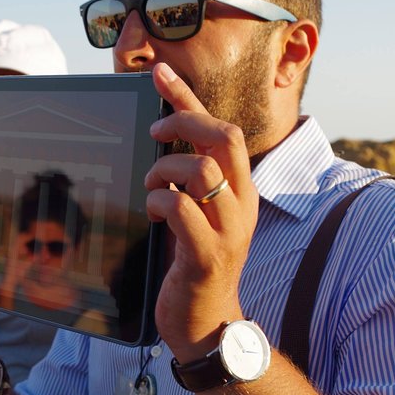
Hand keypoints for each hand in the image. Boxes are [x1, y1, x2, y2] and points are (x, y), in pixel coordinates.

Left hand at [145, 63, 258, 363]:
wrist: (207, 321)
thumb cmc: (194, 260)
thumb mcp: (196, 212)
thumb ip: (186, 179)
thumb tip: (162, 143)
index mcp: (239, 189)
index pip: (222, 129)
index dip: (187, 97)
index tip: (158, 73)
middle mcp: (241, 203)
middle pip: (224, 137)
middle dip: (184, 122)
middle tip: (156, 133)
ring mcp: (228, 229)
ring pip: (202, 169)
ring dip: (165, 170)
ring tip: (152, 187)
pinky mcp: (207, 254)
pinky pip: (182, 208)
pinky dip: (159, 202)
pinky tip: (153, 213)